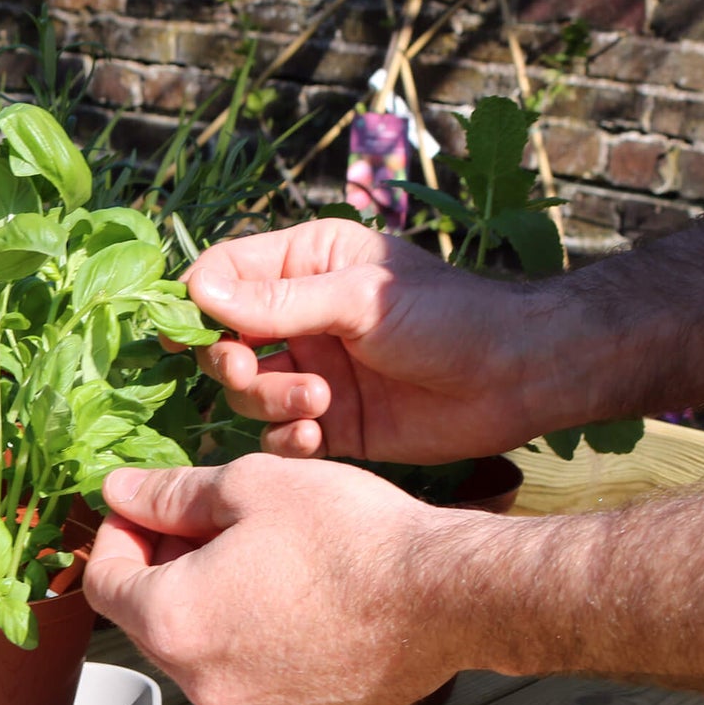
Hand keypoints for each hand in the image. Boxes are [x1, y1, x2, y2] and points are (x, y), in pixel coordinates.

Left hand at [84, 457, 485, 704]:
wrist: (446, 595)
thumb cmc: (351, 538)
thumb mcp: (247, 487)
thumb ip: (170, 495)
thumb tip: (121, 494)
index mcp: (173, 621)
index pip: (103, 583)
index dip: (116, 538)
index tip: (143, 514)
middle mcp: (203, 682)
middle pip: (151, 622)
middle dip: (165, 571)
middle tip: (208, 526)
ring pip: (206, 654)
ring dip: (214, 609)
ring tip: (266, 562)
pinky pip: (259, 681)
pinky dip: (263, 645)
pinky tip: (303, 605)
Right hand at [186, 219, 550, 463]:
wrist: (516, 378)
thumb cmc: (449, 317)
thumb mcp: (359, 299)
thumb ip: (279, 303)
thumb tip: (198, 294)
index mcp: (306, 265)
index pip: (224, 276)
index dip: (198, 304)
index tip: (187, 333)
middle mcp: (300, 319)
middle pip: (225, 342)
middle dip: (232, 362)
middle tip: (252, 371)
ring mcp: (312, 373)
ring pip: (249, 394)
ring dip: (272, 402)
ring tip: (319, 402)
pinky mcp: (329, 424)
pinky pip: (279, 436)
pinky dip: (288, 439)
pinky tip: (318, 436)